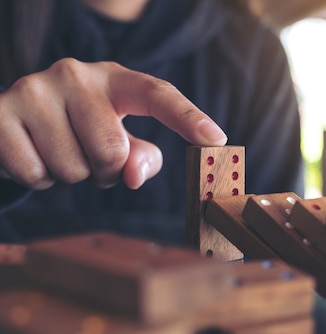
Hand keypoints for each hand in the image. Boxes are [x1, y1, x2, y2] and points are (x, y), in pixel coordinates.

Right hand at [0, 58, 226, 189]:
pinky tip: (34, 156)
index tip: (216, 140)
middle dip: (106, 172)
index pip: (157, 94)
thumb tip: (131, 176)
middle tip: (91, 159)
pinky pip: (36, 174)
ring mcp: (33, 90)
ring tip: (60, 152)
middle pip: (112, 151)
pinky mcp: (0, 114)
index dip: (189, 117)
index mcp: (113, 78)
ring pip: (73, 169)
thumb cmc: (78, 130)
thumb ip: (140, 157)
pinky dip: (40, 179)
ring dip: (72, 176)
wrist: (12, 120)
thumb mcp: (117, 138)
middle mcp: (74, 74)